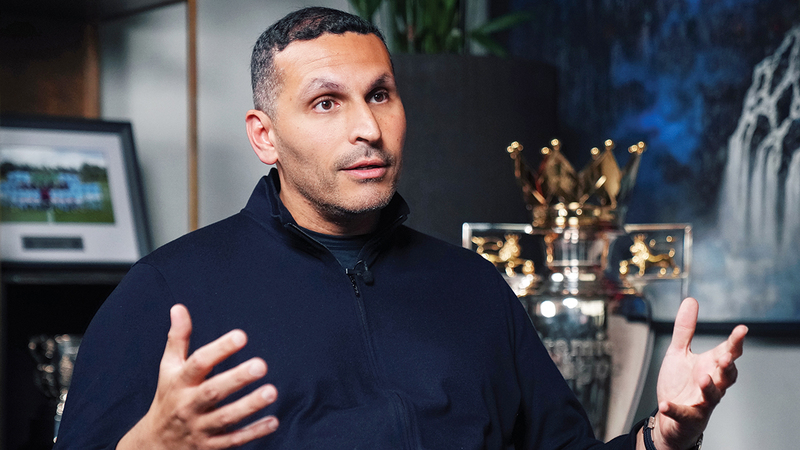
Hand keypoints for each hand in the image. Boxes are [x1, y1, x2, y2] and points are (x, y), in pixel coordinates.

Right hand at [117, 304, 278, 449]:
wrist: (154, 445)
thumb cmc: (168, 397)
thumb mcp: (168, 368)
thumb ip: (178, 339)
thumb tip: (179, 307)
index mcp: (180, 382)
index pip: (198, 363)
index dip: (219, 349)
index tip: (241, 336)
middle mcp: (188, 405)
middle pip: (212, 392)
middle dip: (236, 379)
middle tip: (261, 365)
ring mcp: (199, 427)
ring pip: (225, 418)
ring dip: (249, 406)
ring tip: (272, 391)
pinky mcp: (209, 446)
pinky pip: (233, 441)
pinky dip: (253, 433)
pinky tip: (273, 421)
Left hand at [651, 298, 746, 449]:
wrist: (670, 416)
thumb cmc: (680, 383)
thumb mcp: (678, 352)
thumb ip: (685, 329)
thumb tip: (691, 300)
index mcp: (711, 366)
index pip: (728, 352)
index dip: (736, 342)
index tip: (742, 329)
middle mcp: (712, 384)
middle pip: (727, 374)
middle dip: (728, 365)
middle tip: (726, 355)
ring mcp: (702, 402)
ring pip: (712, 395)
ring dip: (709, 386)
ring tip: (702, 377)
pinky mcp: (689, 417)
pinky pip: (683, 414)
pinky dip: (674, 409)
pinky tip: (665, 404)